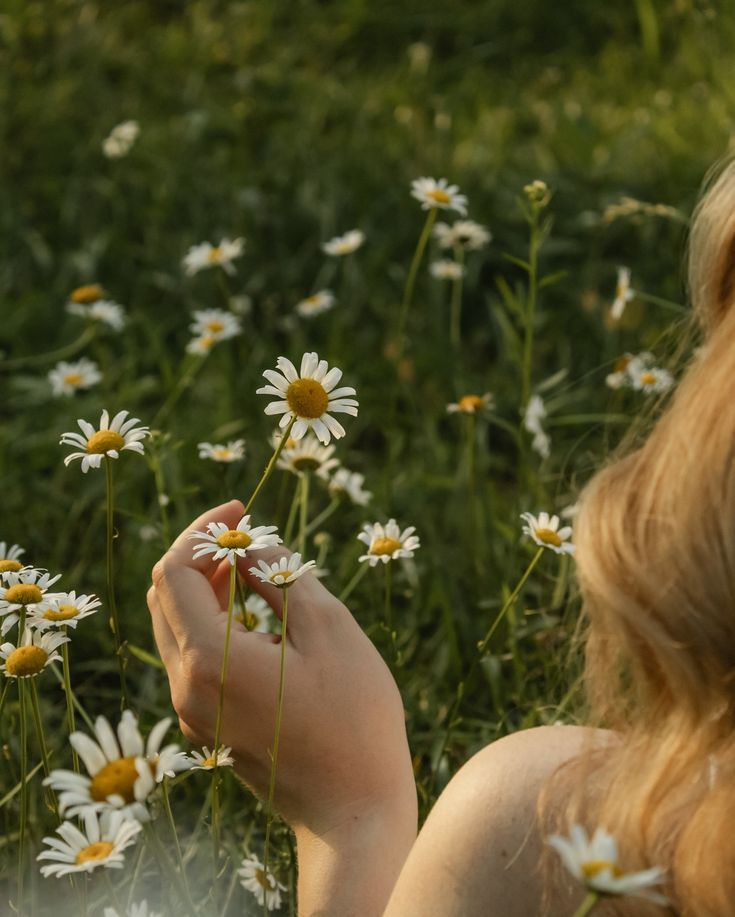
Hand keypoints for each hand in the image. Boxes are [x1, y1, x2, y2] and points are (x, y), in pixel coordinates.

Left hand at [147, 499, 416, 837]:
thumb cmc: (354, 718)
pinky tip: (259, 620)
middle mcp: (186, 688)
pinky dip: (215, 624)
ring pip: (176, 627)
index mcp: (209, 660)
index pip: (175, 571)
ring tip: (255, 570)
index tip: (243, 512)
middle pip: (166, 597)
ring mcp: (192, 713)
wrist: (355, 812)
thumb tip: (247, 542)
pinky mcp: (207, 727)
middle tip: (248, 537)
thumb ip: (279, 575)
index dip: (203, 530)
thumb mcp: (326, 628)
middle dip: (201, 555)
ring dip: (207, 588)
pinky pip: (194, 658)